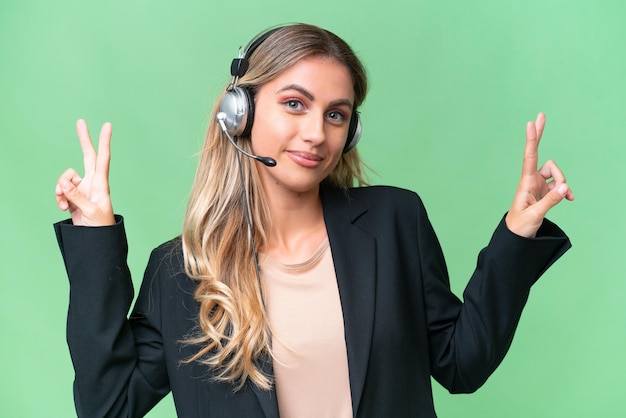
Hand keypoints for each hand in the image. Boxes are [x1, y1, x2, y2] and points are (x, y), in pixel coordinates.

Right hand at [55, 119, 114, 225]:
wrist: (95, 240)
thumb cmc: (100, 226)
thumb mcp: (89, 211)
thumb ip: (76, 196)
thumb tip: (64, 183)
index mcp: (101, 184)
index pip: (103, 158)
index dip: (104, 142)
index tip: (107, 125)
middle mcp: (92, 182)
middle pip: (87, 156)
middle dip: (83, 140)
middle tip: (80, 121)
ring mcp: (82, 188)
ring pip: (66, 178)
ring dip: (60, 189)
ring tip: (65, 204)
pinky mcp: (73, 196)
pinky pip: (61, 190)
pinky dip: (59, 198)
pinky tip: (64, 208)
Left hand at [505, 113, 573, 237]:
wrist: (517, 237)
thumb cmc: (520, 226)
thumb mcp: (535, 215)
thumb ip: (551, 201)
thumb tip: (565, 187)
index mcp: (525, 184)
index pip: (530, 158)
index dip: (532, 141)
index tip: (530, 124)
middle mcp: (531, 181)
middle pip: (541, 157)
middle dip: (540, 137)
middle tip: (541, 115)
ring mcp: (538, 185)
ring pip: (556, 174)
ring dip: (563, 183)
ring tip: (563, 197)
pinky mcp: (545, 192)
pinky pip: (559, 185)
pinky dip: (565, 191)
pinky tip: (569, 198)